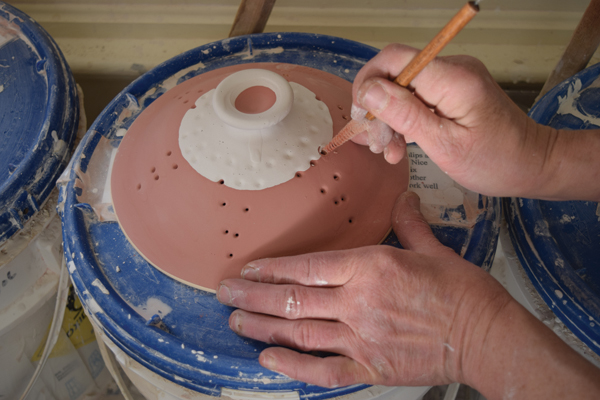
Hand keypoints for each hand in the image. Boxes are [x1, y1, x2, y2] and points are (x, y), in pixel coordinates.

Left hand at [216, 191, 512, 387]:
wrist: (487, 336)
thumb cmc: (464, 291)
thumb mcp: (434, 248)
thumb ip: (407, 223)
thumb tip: (401, 198)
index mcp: (371, 267)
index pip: (307, 266)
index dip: (271, 268)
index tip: (248, 268)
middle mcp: (359, 302)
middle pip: (293, 299)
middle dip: (253, 296)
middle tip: (224, 293)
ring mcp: (362, 338)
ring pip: (299, 333)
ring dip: (262, 326)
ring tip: (235, 320)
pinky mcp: (371, 368)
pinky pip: (323, 371)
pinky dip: (292, 366)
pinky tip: (268, 358)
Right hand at [350, 44, 559, 197]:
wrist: (532, 164)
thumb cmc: (495, 161)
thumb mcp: (445, 146)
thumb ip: (406, 116)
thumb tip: (368, 92)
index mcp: (453, 78)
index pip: (394, 58)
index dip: (368, 81)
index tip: (362, 117)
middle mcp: (452, 69)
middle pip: (394, 74)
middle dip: (377, 109)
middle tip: (377, 145)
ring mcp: (452, 80)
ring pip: (401, 89)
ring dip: (388, 120)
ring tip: (389, 152)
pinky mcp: (452, 92)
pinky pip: (415, 99)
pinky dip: (403, 121)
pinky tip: (400, 146)